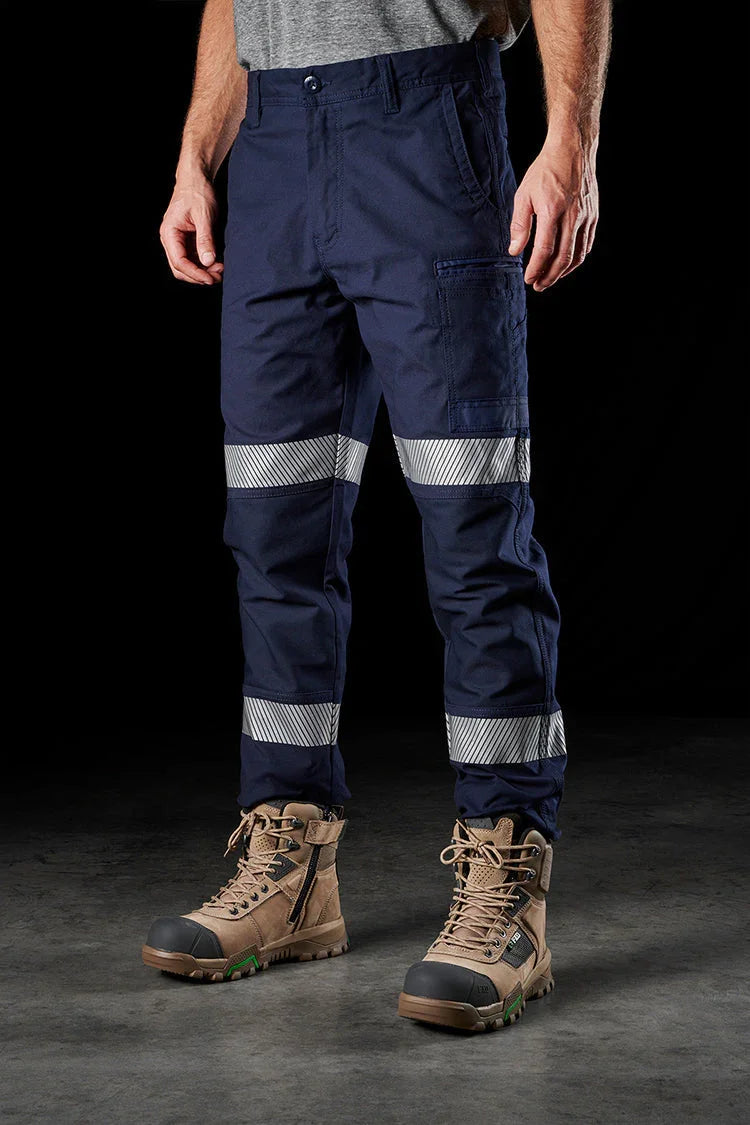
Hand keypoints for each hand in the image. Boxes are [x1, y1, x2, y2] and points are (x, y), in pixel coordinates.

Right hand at [160, 175, 223, 285]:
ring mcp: (179, 241)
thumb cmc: (197, 192)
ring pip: (188, 266)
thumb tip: (208, 261)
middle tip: (218, 278)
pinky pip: (194, 259)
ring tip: (220, 270)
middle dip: (199, 276)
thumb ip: (205, 239)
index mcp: (170, 233)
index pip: (179, 262)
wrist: (197, 178)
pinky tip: (217, 263)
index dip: (195, 273)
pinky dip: (205, 264)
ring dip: (203, 272)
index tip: (210, 279)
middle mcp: (171, 240)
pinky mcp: (188, 241)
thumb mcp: (204, 215)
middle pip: (181, 269)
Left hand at [508, 136, 598, 290]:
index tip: (528, 279)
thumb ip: (519, 225)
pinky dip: (576, 259)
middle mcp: (572, 216)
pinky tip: (566, 264)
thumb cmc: (546, 170)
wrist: (572, 149)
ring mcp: (586, 216)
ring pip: (577, 254)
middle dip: (549, 276)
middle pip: (563, 257)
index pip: (545, 249)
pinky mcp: (593, 215)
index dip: (536, 268)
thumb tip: (514, 251)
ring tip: (550, 279)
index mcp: (552, 210)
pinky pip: (587, 244)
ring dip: (563, 272)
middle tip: (538, 286)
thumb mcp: (524, 194)